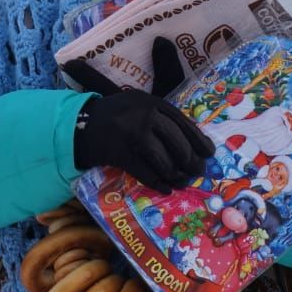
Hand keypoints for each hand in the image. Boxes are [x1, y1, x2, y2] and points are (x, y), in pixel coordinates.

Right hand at [63, 38, 212, 193]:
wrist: (82, 125)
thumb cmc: (116, 117)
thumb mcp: (139, 106)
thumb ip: (162, 118)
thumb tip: (194, 144)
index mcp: (152, 103)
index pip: (183, 123)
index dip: (199, 140)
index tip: (209, 154)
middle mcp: (145, 116)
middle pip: (178, 144)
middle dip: (191, 162)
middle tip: (197, 172)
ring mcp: (133, 135)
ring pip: (164, 161)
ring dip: (176, 175)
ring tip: (181, 182)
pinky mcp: (122, 154)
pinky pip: (147, 173)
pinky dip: (159, 183)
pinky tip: (165, 188)